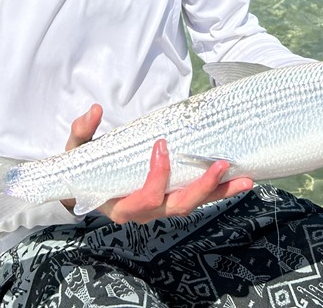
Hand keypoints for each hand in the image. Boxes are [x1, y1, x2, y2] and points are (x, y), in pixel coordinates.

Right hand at [62, 105, 252, 224]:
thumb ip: (82, 132)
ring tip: (246, 178)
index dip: (156, 177)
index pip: (144, 199)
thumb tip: (95, 110)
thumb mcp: (76, 150)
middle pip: (176, 208)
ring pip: (192, 206)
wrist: (85, 187)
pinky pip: (197, 199)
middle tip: (220, 165)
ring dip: (219, 192)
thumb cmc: (83, 168)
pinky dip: (218, 191)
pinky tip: (239, 179)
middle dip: (201, 188)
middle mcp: (144, 212)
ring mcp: (160, 208)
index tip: (162, 146)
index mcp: (119, 205)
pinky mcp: (172, 200)